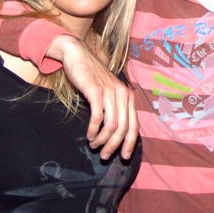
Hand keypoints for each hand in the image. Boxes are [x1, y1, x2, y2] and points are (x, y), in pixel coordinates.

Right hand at [48, 35, 138, 159]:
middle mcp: (123, 94)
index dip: (130, 143)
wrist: (78, 56)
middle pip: (123, 129)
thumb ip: (115, 109)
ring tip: (94, 146)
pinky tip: (89, 135)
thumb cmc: (93, 78)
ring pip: (112, 125)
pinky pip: (98, 117)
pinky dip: (94, 130)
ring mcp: (110, 92)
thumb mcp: (109, 92)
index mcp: (129, 96)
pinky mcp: (96, 91)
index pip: (134, 126)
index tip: (124, 156)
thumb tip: (117, 134)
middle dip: (114, 146)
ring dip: (103, 140)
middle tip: (105, 156)